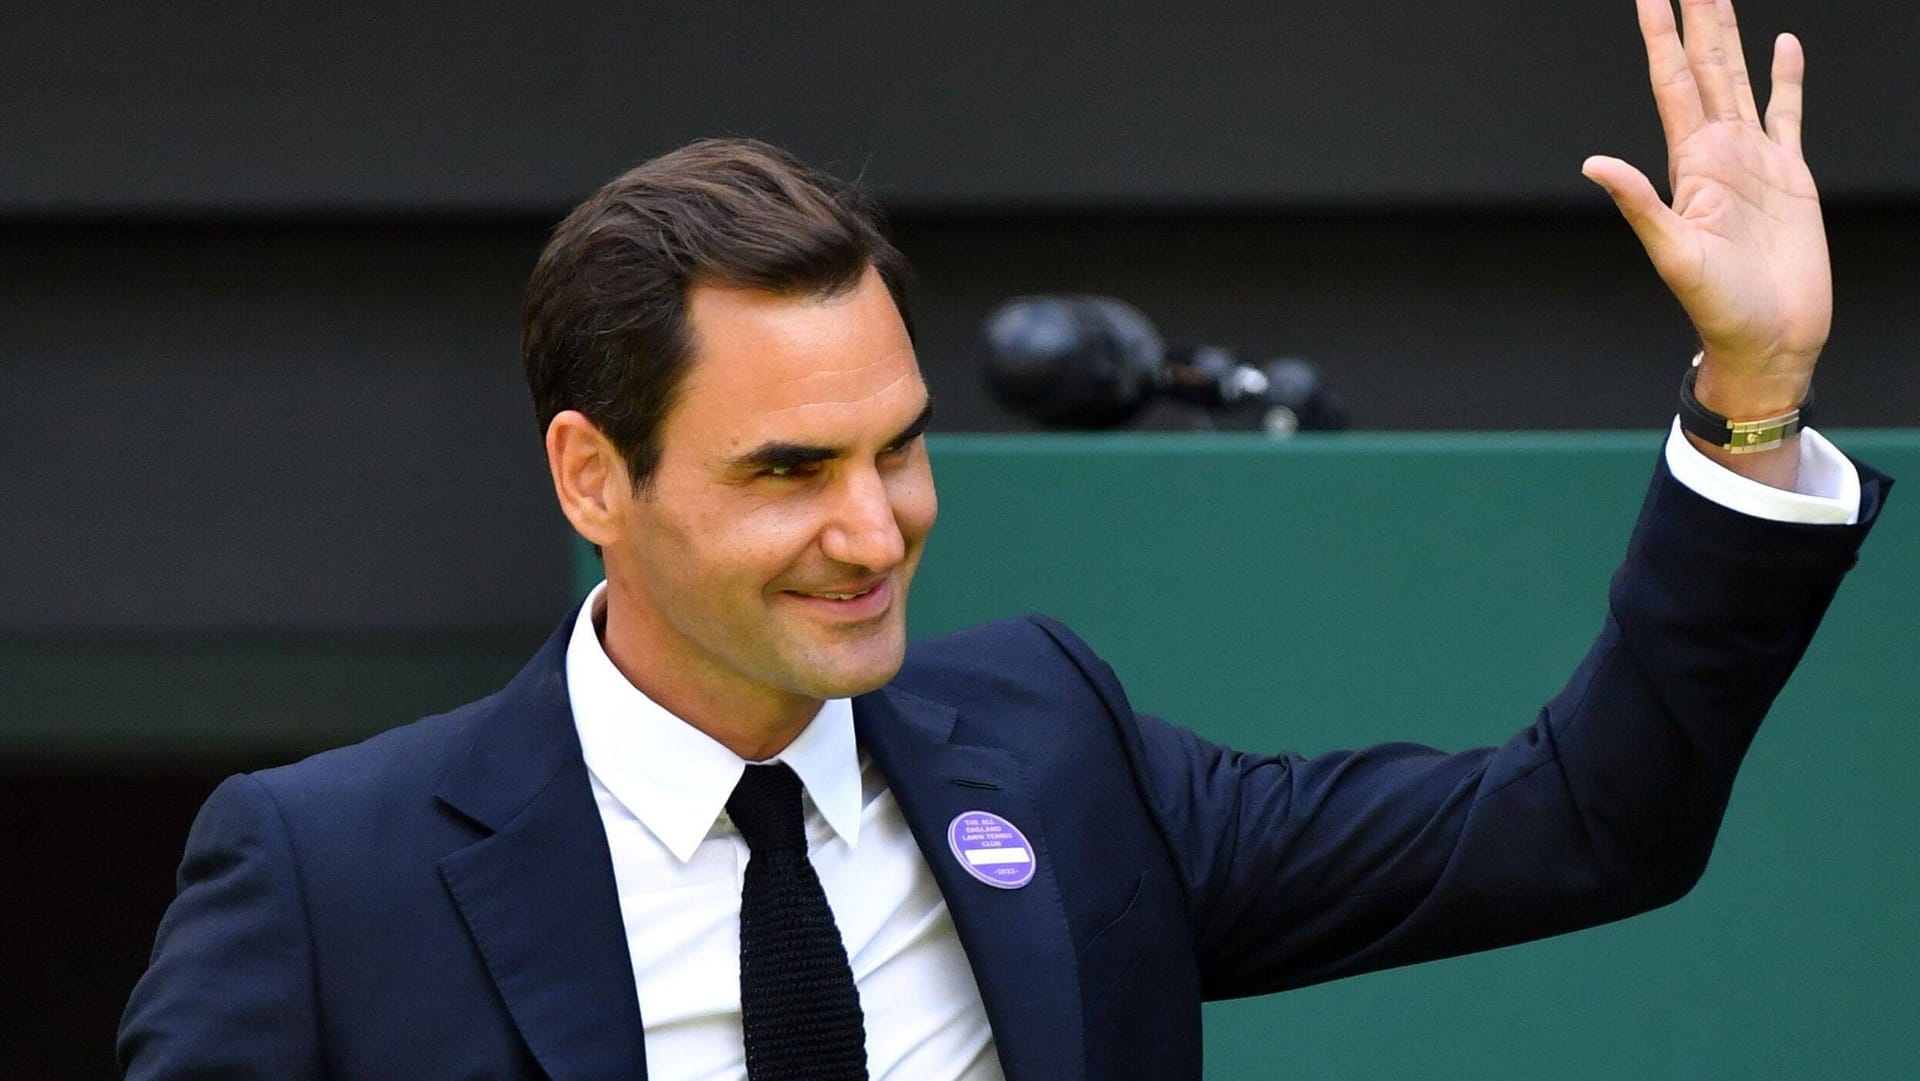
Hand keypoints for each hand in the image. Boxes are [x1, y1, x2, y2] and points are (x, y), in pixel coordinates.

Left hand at [1582, 0, 1828, 420]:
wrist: (1771, 338)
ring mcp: (1754, 161)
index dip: (1661, 40)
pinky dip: (1787, 78)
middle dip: (1695, 22)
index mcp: (1690, 166)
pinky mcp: (1791, 175)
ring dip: (1730, 38)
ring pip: (1739, 81)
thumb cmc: (1720, 308)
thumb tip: (1594, 163)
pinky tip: (1784, 46)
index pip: (1670, 86)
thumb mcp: (1673, 254)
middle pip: (1704, 70)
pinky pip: (1789, 114)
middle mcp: (1718, 154)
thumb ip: (1639, 205)